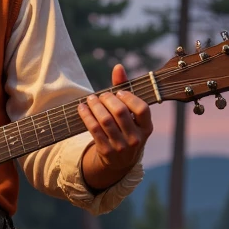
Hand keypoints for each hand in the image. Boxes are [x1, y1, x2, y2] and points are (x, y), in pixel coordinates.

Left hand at [78, 62, 152, 191]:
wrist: (120, 162)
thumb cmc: (126, 130)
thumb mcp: (131, 115)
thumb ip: (125, 90)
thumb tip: (118, 67)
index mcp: (147, 128)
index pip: (142, 109)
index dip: (129, 97)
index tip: (118, 93)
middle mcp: (136, 139)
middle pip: (120, 112)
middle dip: (107, 99)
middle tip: (101, 95)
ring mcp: (121, 147)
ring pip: (105, 121)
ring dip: (95, 106)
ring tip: (90, 99)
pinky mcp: (106, 151)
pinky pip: (94, 130)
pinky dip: (86, 116)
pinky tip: (82, 108)